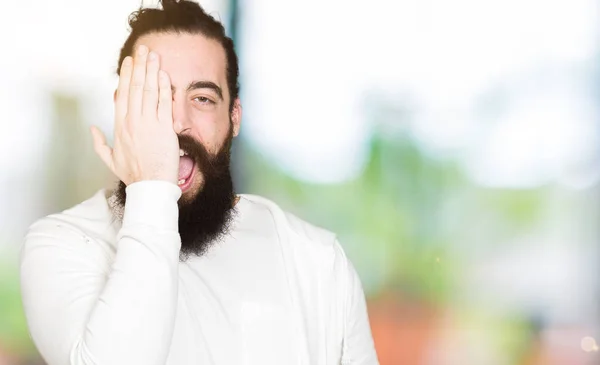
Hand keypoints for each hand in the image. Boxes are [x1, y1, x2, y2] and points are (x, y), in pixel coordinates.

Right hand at [90, 45, 179, 185]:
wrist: (151, 186)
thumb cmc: (134, 175)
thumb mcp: (110, 160)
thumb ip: (99, 143)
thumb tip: (92, 129)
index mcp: (120, 127)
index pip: (122, 95)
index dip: (126, 76)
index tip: (129, 62)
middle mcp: (133, 122)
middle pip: (135, 87)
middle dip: (139, 66)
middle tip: (142, 49)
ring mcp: (148, 124)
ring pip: (148, 91)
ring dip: (151, 70)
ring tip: (153, 55)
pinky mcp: (164, 128)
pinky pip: (164, 103)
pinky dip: (163, 87)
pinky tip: (163, 74)